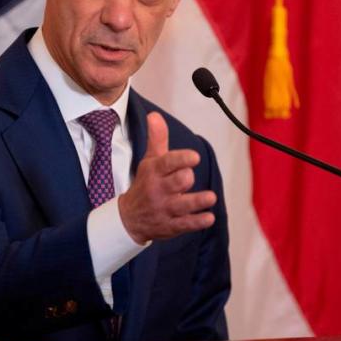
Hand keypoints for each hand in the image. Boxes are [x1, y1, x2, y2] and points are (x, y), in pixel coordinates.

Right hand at [117, 112, 216, 243]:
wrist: (129, 218)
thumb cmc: (145, 183)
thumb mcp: (149, 161)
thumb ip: (157, 139)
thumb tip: (155, 115)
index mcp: (154, 172)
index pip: (167, 163)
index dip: (182, 159)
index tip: (194, 157)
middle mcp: (159, 190)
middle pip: (177, 182)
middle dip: (186, 179)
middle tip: (188, 178)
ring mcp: (165, 209)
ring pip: (183, 204)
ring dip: (198, 201)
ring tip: (210, 197)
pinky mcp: (171, 225)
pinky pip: (186, 224)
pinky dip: (198, 222)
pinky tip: (209, 217)